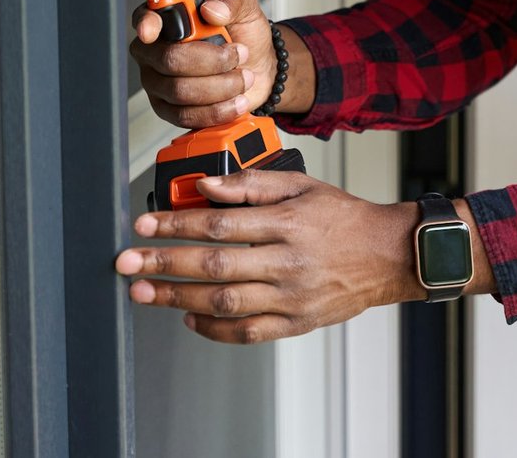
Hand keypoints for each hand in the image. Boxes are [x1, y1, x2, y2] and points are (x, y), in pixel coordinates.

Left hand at [113, 169, 420, 343]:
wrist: (388, 255)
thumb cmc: (344, 217)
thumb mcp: (301, 184)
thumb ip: (251, 183)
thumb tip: (207, 187)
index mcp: (287, 223)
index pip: (219, 223)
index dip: (176, 224)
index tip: (144, 225)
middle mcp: (287, 263)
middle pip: (214, 266)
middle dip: (164, 265)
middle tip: (128, 265)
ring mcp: (291, 298)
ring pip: (224, 303)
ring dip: (178, 299)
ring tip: (145, 292)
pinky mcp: (296, 323)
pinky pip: (247, 333)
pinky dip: (214, 330)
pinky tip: (189, 317)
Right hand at [129, 0, 277, 128]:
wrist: (259, 68)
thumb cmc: (243, 35)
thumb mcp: (245, 6)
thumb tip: (213, 8)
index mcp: (168, 18)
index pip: (145, 18)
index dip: (147, 24)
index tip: (153, 30)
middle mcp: (157, 50)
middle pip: (169, 60)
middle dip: (211, 61)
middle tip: (236, 54)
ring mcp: (160, 81)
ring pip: (180, 91)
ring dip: (221, 86)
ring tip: (242, 77)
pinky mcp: (170, 109)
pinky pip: (185, 115)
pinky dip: (217, 110)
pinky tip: (234, 100)